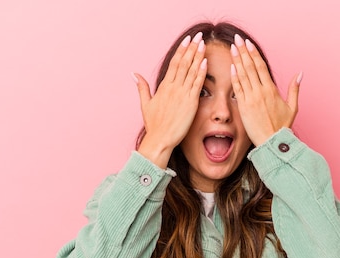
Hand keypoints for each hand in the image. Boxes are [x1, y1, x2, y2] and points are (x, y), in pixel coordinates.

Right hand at [133, 32, 206, 167]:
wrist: (160, 139)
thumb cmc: (154, 125)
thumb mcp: (145, 104)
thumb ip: (142, 87)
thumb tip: (134, 74)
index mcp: (163, 86)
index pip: (174, 63)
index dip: (181, 50)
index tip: (187, 40)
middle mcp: (172, 87)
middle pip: (183, 63)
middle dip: (191, 48)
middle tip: (198, 36)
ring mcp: (182, 94)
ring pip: (190, 70)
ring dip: (197, 56)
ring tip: (203, 44)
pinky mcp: (190, 102)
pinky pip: (197, 84)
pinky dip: (201, 72)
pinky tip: (205, 61)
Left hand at [230, 34, 301, 145]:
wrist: (272, 141)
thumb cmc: (282, 126)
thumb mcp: (292, 107)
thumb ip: (294, 89)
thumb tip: (300, 74)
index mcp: (272, 90)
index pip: (261, 66)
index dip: (253, 53)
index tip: (248, 44)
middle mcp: (261, 91)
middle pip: (250, 67)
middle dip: (243, 51)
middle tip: (237, 39)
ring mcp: (251, 99)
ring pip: (243, 75)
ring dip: (237, 60)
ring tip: (232, 48)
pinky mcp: (243, 107)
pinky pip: (238, 89)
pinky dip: (234, 77)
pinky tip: (231, 67)